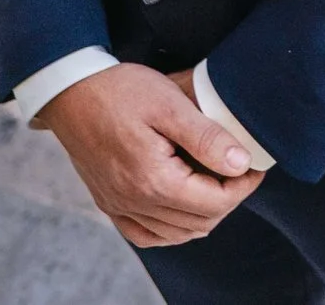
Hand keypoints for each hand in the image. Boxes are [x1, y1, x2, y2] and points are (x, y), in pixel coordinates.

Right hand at [36, 63, 263, 248]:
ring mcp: (118, 206)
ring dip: (203, 214)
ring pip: (175, 233)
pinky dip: (171, 228)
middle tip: (240, 171)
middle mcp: (134, 202)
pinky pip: (146, 234)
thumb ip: (207, 137)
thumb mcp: (169, 104)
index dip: (243, 187)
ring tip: (217, 182)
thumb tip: (241, 164)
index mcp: (153, 180)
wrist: (69, 91)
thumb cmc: (120, 91)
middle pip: (199, 222)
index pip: (214, 203)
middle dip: (228, 199)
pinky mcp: (108, 202)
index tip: (254, 166)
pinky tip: (182, 206)